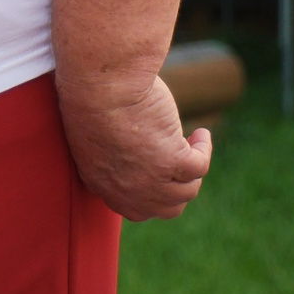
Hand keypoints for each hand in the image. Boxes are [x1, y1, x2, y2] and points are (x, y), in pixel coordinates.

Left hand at [58, 72, 211, 220]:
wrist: (99, 84)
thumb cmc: (89, 96)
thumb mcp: (92, 135)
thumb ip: (110, 153)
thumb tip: (133, 150)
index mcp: (101, 183)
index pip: (134, 208)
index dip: (151, 193)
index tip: (158, 172)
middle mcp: (127, 191)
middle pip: (166, 208)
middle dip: (175, 187)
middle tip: (176, 162)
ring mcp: (151, 180)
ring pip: (187, 191)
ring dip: (192, 170)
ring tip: (190, 142)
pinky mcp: (173, 161)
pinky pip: (200, 166)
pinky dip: (204, 149)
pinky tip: (200, 134)